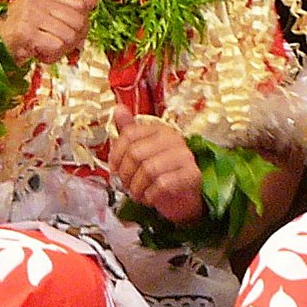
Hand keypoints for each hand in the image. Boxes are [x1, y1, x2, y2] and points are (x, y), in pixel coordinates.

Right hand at [0, 0, 97, 63]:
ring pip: (69, 36)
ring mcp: (29, 14)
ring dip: (61, 50)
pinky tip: (39, 55)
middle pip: (78, 22)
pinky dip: (51, 56)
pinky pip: (55, 46)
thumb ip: (70, 6)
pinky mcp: (25, 32)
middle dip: (74, 40)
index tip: (72, 34)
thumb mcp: (46, 16)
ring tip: (46, 50)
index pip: (80, 5)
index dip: (82, 24)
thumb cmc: (22, 34)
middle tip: (60, 46)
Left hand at [109, 107, 204, 224]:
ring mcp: (185, 156)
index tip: (115, 169)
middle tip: (127, 185)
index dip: (115, 155)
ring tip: (139, 192)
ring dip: (137, 187)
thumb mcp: (143, 151)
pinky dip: (151, 195)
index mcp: (160, 130)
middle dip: (125, 174)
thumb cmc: (161, 174)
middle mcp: (174, 139)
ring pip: (148, 170)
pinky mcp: (191, 175)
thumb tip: (118, 109)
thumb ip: (130, 132)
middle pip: (135, 153)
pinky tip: (151, 197)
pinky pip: (162, 184)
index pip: (129, 134)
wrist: (183, 198)